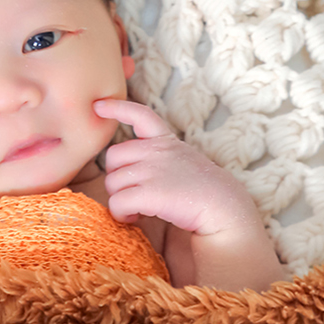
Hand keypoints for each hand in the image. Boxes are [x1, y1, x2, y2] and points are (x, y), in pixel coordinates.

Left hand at [95, 98, 257, 236]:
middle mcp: (157, 151)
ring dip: (120, 199)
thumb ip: (161, 159)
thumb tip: (131, 172)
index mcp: (167, 142)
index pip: (141, 115)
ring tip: (138, 209)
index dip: (118, 108)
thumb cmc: (205, 193)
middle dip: (116, 176)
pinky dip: (121, 214)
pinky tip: (135, 217)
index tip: (99, 106)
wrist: (224, 208)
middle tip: (132, 192)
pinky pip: (117, 203)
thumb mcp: (185, 162)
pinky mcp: (149, 193)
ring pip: (112, 182)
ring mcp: (152, 170)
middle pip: (112, 156)